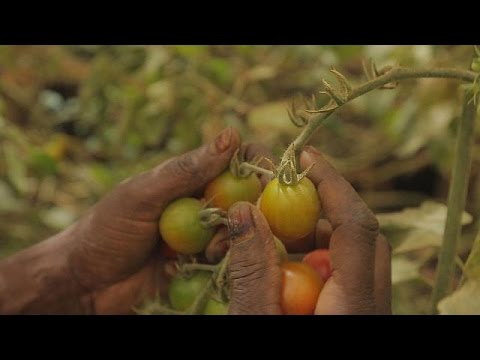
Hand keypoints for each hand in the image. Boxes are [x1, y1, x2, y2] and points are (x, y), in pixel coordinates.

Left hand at [0, 127, 244, 313]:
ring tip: (209, 250)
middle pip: (247, 197)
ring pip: (242, 230)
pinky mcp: (203, 265)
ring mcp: (204, 235)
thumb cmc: (107, 231)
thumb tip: (231, 135)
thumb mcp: (143, 194)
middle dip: (248, 208)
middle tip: (236, 220)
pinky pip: (229, 260)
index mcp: (190, 178)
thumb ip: (186, 170)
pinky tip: (201, 263)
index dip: (256, 165)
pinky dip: (223, 261)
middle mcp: (202, 204)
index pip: (236, 161)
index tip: (266, 179)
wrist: (87, 284)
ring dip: (232, 238)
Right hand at [226, 145, 391, 314]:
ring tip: (271, 229)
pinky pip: (341, 274)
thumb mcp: (255, 320)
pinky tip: (279, 264)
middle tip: (281, 191)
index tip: (302, 155)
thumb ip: (252, 271)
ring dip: (313, 232)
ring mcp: (364, 309)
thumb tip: (243, 210)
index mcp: (354, 304)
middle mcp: (369, 304)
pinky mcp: (351, 313)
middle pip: (359, 235)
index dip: (330, 182)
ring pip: (350, 253)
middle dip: (320, 204)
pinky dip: (312, 257)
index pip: (355, 225)